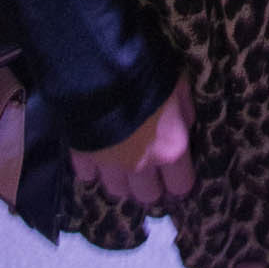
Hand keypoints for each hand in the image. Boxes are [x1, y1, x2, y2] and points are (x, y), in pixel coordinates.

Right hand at [70, 74, 194, 204]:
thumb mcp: (179, 85)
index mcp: (170, 150)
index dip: (178, 180)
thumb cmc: (149, 76)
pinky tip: (96, 152)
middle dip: (149, 186)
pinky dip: (92, 168)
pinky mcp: (83, 160)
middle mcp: (142, 167)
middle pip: (147, 197)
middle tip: (147, 169)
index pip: (181, 186)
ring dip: (121, 180)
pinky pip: (88, 176)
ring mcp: (110, 167)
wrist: (104, 70)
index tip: (175, 172)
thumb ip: (185, 111)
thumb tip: (186, 127)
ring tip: (121, 163)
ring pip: (117, 191)